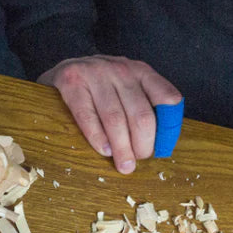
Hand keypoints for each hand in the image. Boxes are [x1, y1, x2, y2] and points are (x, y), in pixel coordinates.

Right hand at [38, 55, 183, 173]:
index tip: (162, 148)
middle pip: (140, 115)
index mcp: (141, 71)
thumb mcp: (128, 86)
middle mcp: (120, 69)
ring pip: (114, 118)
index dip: (168, 127)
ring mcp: (94, 73)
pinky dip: (97, 137)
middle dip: (143, 144)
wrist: (64, 67)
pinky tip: (104, 151)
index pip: (167, 98)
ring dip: (121, 148)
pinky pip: (87, 116)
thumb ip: (145, 105)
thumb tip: (161, 144)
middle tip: (138, 160)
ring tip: (124, 165)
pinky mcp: (71, 82)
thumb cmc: (101, 85)